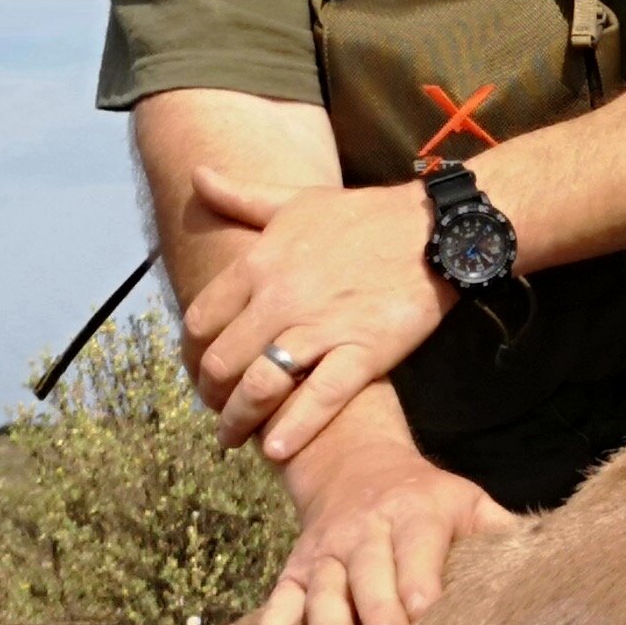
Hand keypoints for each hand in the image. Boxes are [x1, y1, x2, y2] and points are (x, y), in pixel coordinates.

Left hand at [184, 165, 455, 463]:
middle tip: (217, 410)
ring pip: (261, 386)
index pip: (200, 322)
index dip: (192, 354)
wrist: (433, 229)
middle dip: (212, 394)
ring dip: (240, 421)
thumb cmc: (362, 216)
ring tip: (236, 439)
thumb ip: (240, 197)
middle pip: (222, 361)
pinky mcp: (364, 353)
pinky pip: (320, 399)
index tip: (201, 370)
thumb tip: (198, 174)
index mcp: (259, 264)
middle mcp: (281, 299)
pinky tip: (276, 450)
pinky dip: (294, 429)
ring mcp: (322, 328)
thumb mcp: (294, 201)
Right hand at [250, 432, 515, 624]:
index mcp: (415, 513)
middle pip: (366, 572)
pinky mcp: (295, 569)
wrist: (354, 464)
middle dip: (374, 610)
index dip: (417, 578)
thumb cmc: (429, 500)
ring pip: (321, 590)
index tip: (424, 612)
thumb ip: (502, 531)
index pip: (416, 546)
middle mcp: (365, 530)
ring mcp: (325, 552)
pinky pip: (277, 604)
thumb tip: (563, 557)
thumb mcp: (467, 500)